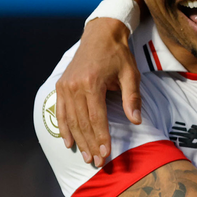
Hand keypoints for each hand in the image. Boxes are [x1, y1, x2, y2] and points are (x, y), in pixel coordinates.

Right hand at [55, 18, 140, 166]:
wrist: (100, 34)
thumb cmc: (118, 55)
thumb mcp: (131, 73)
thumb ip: (132, 98)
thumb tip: (136, 121)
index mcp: (92, 83)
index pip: (96, 117)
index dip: (101, 137)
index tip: (106, 153)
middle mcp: (75, 86)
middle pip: (82, 122)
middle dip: (91, 144)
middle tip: (98, 162)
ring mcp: (65, 86)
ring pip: (70, 120)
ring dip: (78, 140)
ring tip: (86, 156)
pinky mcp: (61, 85)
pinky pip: (60, 112)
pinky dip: (64, 128)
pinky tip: (69, 142)